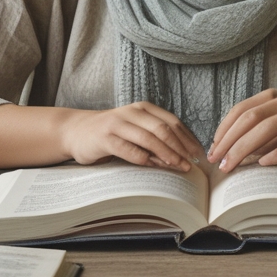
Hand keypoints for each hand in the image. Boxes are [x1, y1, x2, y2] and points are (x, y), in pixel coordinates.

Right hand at [61, 103, 201, 171]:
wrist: (77, 131)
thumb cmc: (112, 133)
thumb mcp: (136, 130)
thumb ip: (155, 138)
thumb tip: (183, 156)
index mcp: (143, 108)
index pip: (172, 122)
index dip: (187, 138)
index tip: (199, 154)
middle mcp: (132, 112)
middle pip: (163, 129)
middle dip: (180, 148)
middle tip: (191, 164)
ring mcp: (118, 124)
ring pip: (149, 139)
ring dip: (167, 154)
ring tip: (179, 167)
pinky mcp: (105, 138)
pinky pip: (129, 150)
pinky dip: (144, 159)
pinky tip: (154, 168)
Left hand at [207, 89, 276, 171]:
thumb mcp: (276, 129)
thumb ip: (254, 132)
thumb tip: (223, 150)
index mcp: (274, 97)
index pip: (241, 110)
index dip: (224, 130)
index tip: (213, 150)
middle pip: (251, 118)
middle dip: (230, 141)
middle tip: (217, 162)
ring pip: (267, 129)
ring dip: (245, 149)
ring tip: (232, 166)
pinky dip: (274, 155)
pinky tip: (262, 164)